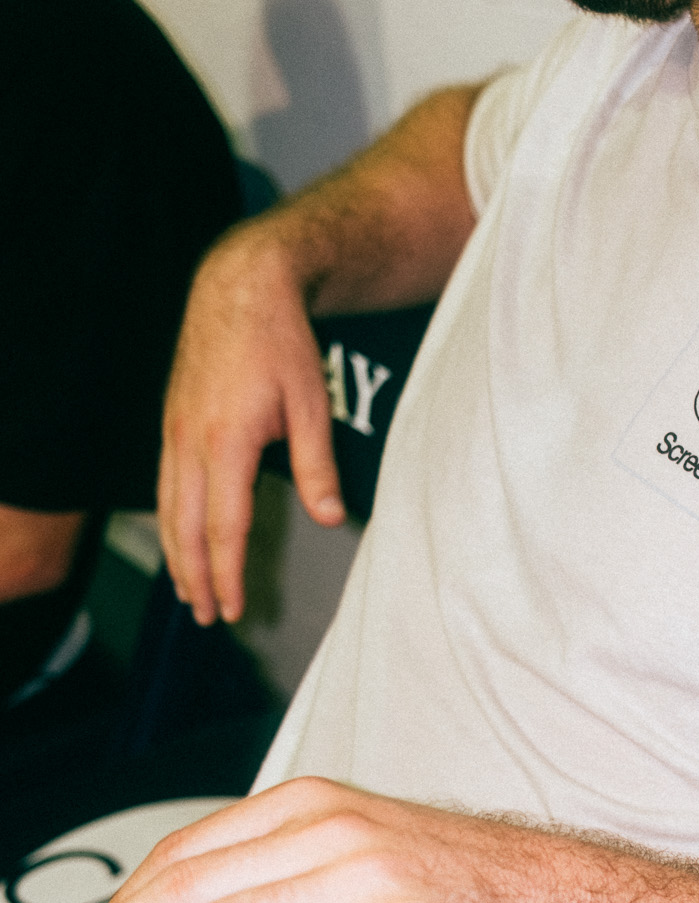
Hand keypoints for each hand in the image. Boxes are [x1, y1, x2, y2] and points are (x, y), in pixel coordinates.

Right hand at [158, 225, 344, 625]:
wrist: (239, 286)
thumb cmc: (282, 341)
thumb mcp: (312, 404)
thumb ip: (318, 466)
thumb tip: (329, 519)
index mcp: (225, 441)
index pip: (224, 527)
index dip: (227, 573)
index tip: (232, 608)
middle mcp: (190, 440)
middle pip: (186, 527)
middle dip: (195, 577)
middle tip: (208, 616)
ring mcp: (174, 430)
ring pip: (167, 508)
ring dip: (177, 555)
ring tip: (189, 591)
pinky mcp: (172, 421)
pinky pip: (166, 483)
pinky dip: (172, 520)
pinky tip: (181, 538)